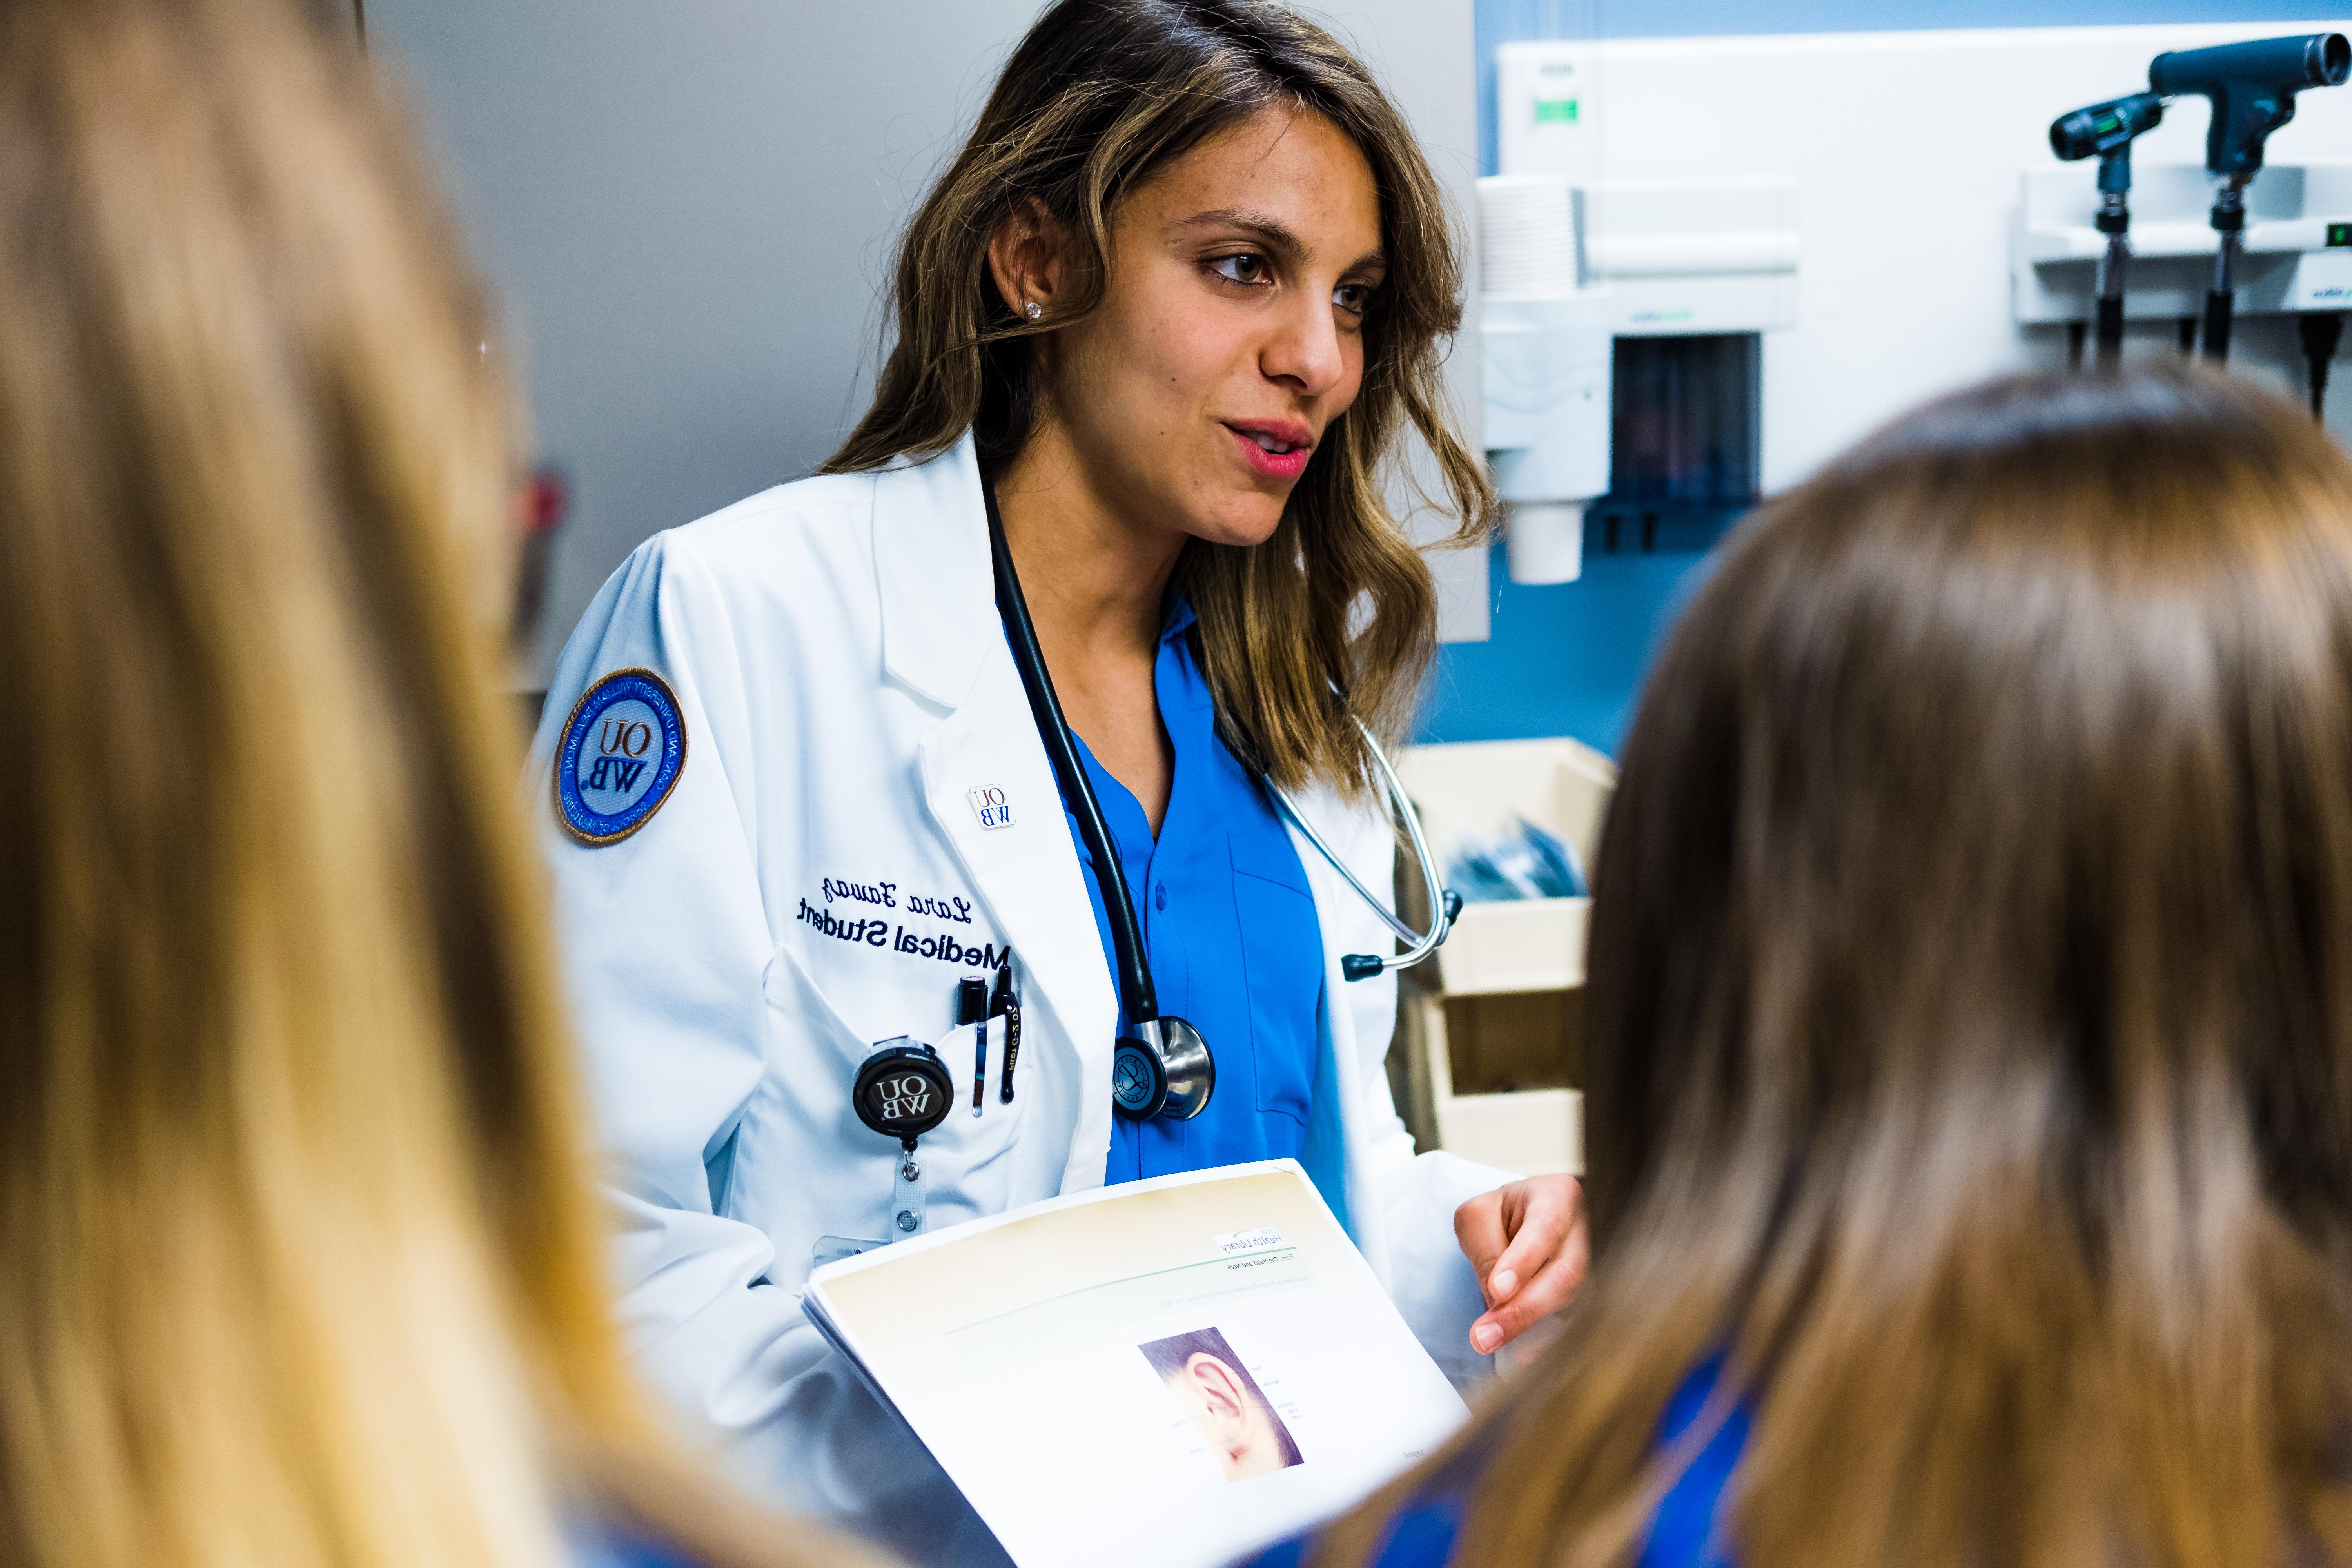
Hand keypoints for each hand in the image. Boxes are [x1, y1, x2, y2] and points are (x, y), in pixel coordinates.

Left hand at [1453, 1174, 1588, 1355]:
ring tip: (1494, 1343)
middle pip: (1567, 1273)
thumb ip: (1485, 1252)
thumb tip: (1498, 1302)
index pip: (1546, 1228)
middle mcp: (1589, 1229)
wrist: (1526, 1221)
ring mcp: (1596, 1265)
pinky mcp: (1592, 1296)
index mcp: (1559, 1196)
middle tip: (1485, 1337)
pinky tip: (1524, 1354)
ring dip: (1533, 1329)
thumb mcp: (1478, 1218)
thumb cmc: (1502, 1215)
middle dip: (1525, 1309)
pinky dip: (1548, 1340)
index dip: (1523, 1262)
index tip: (1498, 1291)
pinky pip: (1574, 1322)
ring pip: (1573, 1302)